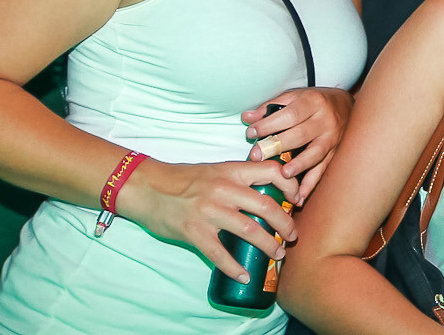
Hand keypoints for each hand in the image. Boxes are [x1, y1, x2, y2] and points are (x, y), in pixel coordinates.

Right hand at [122, 158, 300, 284]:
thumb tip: (268, 192)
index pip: (272, 171)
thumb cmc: (182, 179)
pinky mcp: (193, 232)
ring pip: (249, 230)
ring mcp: (208, 211)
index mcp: (232, 171)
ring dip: (268, 245)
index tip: (298, 200)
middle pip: (266, 205)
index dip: (291, 185)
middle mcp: (223, 190)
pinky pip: (219, 254)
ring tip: (278, 253)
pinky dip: (235, 267)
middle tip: (293, 235)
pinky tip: (245, 275)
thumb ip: (240, 179)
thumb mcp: (216, 170)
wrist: (146, 187)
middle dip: (285, 223)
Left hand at [242, 87, 353, 203]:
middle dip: (277, 145)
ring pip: (315, 153)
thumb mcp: (295, 97)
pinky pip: (322, 170)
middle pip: (300, 134)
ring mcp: (332, 138)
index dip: (269, 124)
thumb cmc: (314, 102)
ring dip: (299, 165)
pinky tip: (299, 196)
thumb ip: (271, 107)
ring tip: (284, 174)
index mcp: (313, 102)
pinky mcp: (335, 153)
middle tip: (257, 155)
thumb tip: (247, 117)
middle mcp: (325, 120)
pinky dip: (311, 184)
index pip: (289, 115)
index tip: (251, 132)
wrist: (347, 106)